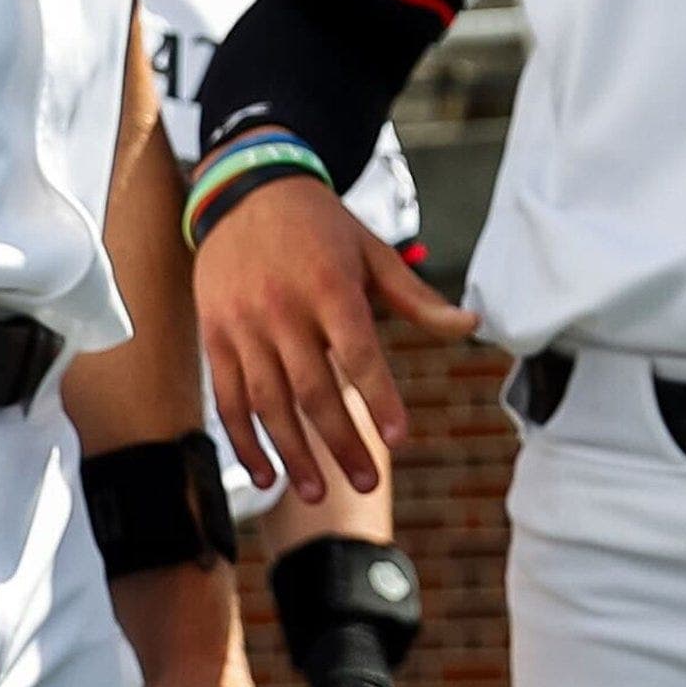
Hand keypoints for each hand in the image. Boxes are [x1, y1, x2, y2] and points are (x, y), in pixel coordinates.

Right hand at [199, 177, 478, 500]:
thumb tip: (470, 324)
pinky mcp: (214, 338)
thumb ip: (417, 297)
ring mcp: (243, 326)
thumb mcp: (372, 251)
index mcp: (330, 286)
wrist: (245, 193)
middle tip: (366, 482)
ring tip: (316, 493)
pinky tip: (266, 473)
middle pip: (312, 389)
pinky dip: (245, 441)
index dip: (379, 397)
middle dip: (340, 442)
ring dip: (292, 453)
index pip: (358, 353)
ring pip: (267, 403)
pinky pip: (228, 399)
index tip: (399, 439)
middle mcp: (283, 310)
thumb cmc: (320, 226)